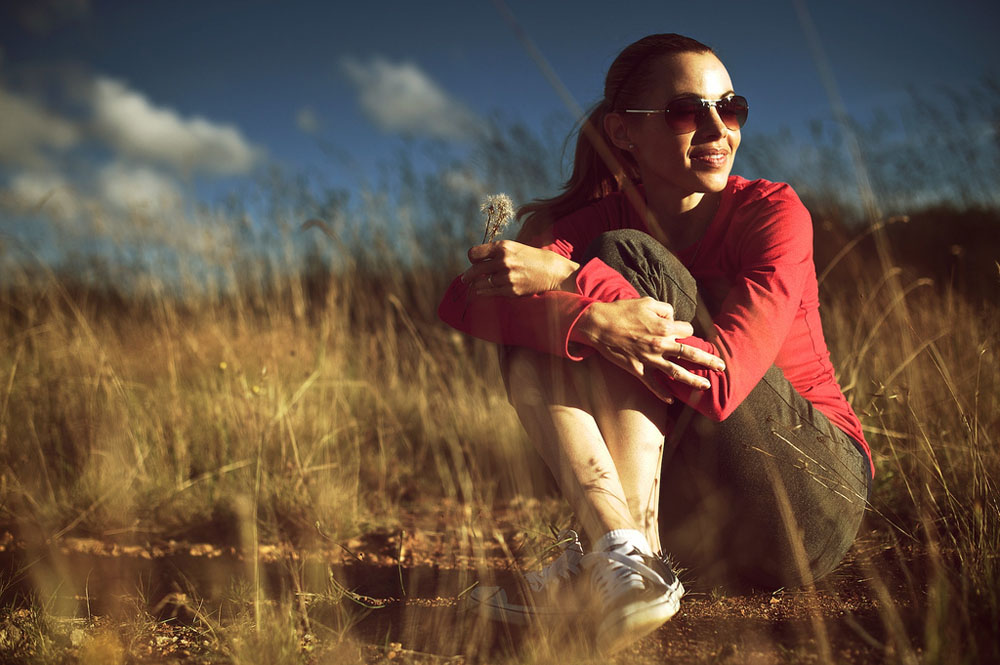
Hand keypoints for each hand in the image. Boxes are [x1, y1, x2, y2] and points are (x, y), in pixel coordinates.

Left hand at [462, 240, 579, 296]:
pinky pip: (490, 293)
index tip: (474, 261)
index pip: (474, 253)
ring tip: (477, 285)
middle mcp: (504, 261)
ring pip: (480, 284)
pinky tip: (484, 290)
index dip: (472, 258)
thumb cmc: (530, 257)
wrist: (552, 270)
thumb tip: (475, 261)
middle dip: (467, 276)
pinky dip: (484, 292)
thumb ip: (495, 252)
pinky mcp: (511, 290)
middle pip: (474, 270)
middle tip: (465, 279)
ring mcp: (507, 277)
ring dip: (477, 285)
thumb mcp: (513, 247)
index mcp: (503, 247)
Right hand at [574, 298, 725, 401]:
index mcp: (664, 327)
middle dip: (708, 361)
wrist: (598, 325)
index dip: (685, 329)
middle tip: (722, 367)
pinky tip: (671, 400)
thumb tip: (673, 317)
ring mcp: (649, 359)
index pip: (687, 330)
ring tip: (706, 386)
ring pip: (676, 372)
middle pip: (690, 354)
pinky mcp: (637, 369)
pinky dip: (661, 393)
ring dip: (693, 380)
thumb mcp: (646, 301)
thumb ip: (665, 308)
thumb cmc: (621, 311)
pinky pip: (652, 384)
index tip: (680, 330)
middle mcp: (660, 345)